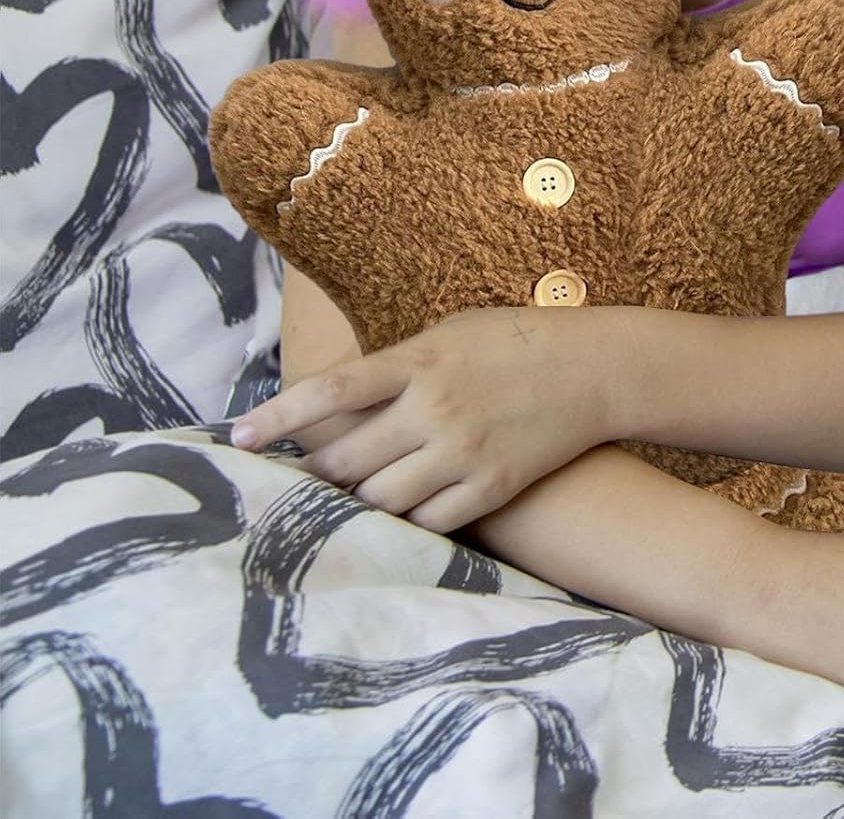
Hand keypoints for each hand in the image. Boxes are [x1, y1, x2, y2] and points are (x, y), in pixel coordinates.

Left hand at [230, 306, 623, 532]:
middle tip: (294, 482)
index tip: (238, 437)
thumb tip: (339, 398)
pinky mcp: (491, 486)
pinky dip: (404, 522)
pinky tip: (396, 515)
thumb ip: (398, 364)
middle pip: (345, 460)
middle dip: (312, 475)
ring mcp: (463, 451)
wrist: (594, 370)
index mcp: (420, 360)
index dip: (279, 417)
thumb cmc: (516, 341)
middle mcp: (435, 408)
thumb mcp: (452, 332)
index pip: (333, 391)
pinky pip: (427, 522)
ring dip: (354, 503)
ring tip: (342, 502)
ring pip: (379, 499)